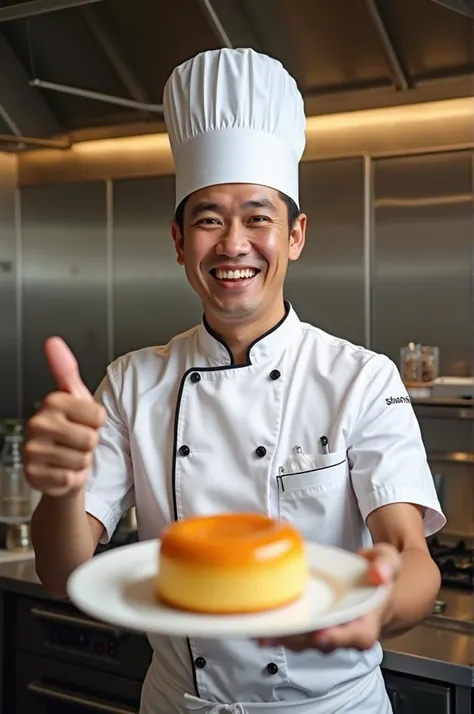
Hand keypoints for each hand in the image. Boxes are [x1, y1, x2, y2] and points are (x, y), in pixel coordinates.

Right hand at [24, 337, 105, 497]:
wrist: (58, 467)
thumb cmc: (71, 430)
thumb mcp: (74, 398)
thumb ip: (66, 369)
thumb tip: (53, 341)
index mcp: (52, 402)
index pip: (98, 416)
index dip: (97, 423)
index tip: (83, 422)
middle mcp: (37, 424)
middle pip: (91, 439)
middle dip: (90, 444)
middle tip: (76, 442)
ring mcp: (33, 451)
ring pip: (82, 460)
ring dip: (82, 462)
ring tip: (70, 455)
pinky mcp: (34, 475)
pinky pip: (72, 479)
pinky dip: (74, 479)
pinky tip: (63, 471)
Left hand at [257, 543, 401, 652]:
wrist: (371, 583)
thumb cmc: (378, 572)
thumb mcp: (388, 559)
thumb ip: (386, 564)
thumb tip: (379, 574)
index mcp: (367, 622)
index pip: (354, 636)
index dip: (336, 637)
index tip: (319, 634)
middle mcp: (344, 633)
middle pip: (319, 642)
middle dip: (296, 639)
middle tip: (274, 632)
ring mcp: (326, 632)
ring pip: (302, 641)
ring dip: (280, 638)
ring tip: (259, 631)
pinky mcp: (310, 626)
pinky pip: (292, 633)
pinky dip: (275, 631)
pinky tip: (257, 627)